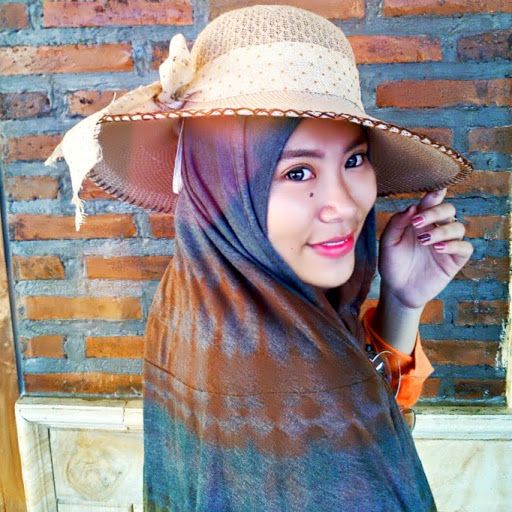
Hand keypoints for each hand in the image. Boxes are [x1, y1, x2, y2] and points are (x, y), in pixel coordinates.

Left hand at [378, 188, 473, 308]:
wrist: (396, 289)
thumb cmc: (392, 262)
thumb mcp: (388, 242)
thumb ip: (397, 223)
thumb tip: (412, 207)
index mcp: (420, 220)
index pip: (432, 202)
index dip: (435, 195)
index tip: (434, 193)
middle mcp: (436, 228)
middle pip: (448, 210)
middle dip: (436, 212)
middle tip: (417, 222)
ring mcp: (447, 243)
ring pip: (458, 227)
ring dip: (442, 230)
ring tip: (424, 240)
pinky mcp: (454, 260)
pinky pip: (465, 247)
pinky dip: (454, 245)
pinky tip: (438, 249)